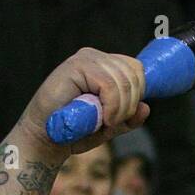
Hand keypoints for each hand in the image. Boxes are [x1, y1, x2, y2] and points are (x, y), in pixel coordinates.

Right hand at [15, 47, 150, 165]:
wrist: (48, 138)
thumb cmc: (76, 130)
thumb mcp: (111, 126)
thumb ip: (129, 117)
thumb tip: (146, 107)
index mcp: (106, 65)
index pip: (136, 69)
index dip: (137, 94)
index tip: (123, 115)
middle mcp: (96, 57)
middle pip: (134, 74)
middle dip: (130, 105)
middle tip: (113, 122)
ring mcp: (85, 58)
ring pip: (124, 81)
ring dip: (120, 109)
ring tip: (105, 121)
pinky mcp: (76, 66)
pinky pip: (109, 85)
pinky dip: (112, 106)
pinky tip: (102, 118)